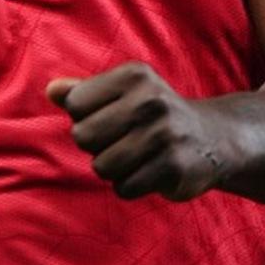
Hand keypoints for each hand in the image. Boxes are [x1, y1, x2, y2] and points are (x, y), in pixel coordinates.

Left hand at [47, 62, 227, 200]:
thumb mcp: (124, 92)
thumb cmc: (154, 113)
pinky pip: (124, 187)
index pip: (75, 104)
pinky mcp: (174, 166)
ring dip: (113, 168)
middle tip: (122, 140)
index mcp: (133, 76)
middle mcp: (150, 100)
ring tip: (136, 156)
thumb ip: (84, 91)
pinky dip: (130, 185)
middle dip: (96, 145)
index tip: (110, 117)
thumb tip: (51, 90)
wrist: (214, 138)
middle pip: (83, 136)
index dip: (85, 117)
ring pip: (101, 166)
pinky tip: (149, 171)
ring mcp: (164, 134)